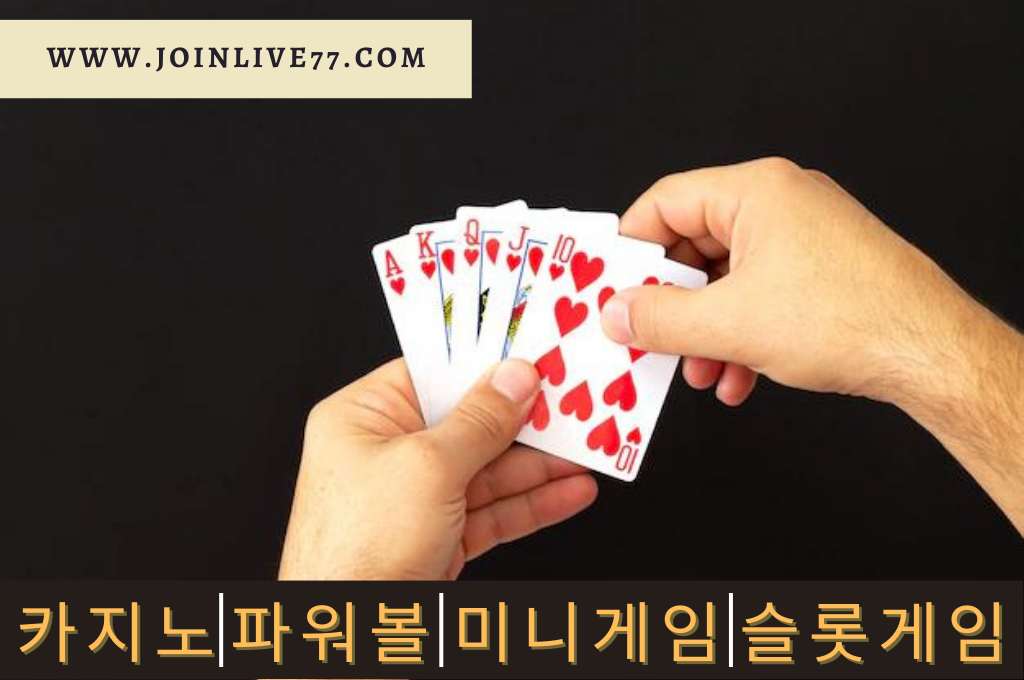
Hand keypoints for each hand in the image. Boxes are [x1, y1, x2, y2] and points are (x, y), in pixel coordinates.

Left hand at [278, 358, 597, 579]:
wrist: (350, 637)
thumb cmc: (354, 551)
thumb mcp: (427, 468)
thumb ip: (479, 422)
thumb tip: (513, 380)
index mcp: (362, 419)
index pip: (432, 375)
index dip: (483, 366)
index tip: (530, 356)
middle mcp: (385, 454)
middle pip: (468, 423)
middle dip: (524, 420)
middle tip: (572, 403)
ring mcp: (413, 499)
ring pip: (488, 470)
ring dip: (540, 465)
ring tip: (587, 449)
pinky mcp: (436, 537)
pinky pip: (493, 511)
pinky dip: (533, 503)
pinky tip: (570, 491)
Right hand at [601, 157, 1023, 533]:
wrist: (931, 353)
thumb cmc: (848, 318)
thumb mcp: (730, 324)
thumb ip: (660, 319)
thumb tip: (617, 314)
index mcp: (755, 192)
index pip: (665, 202)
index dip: (631, 248)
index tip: (609, 287)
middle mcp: (780, 204)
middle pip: (694, 246)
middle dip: (671, 305)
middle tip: (646, 338)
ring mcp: (804, 238)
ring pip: (727, 280)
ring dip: (705, 332)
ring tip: (699, 373)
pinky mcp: (821, 273)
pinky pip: (760, 297)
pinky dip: (740, 338)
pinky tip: (738, 379)